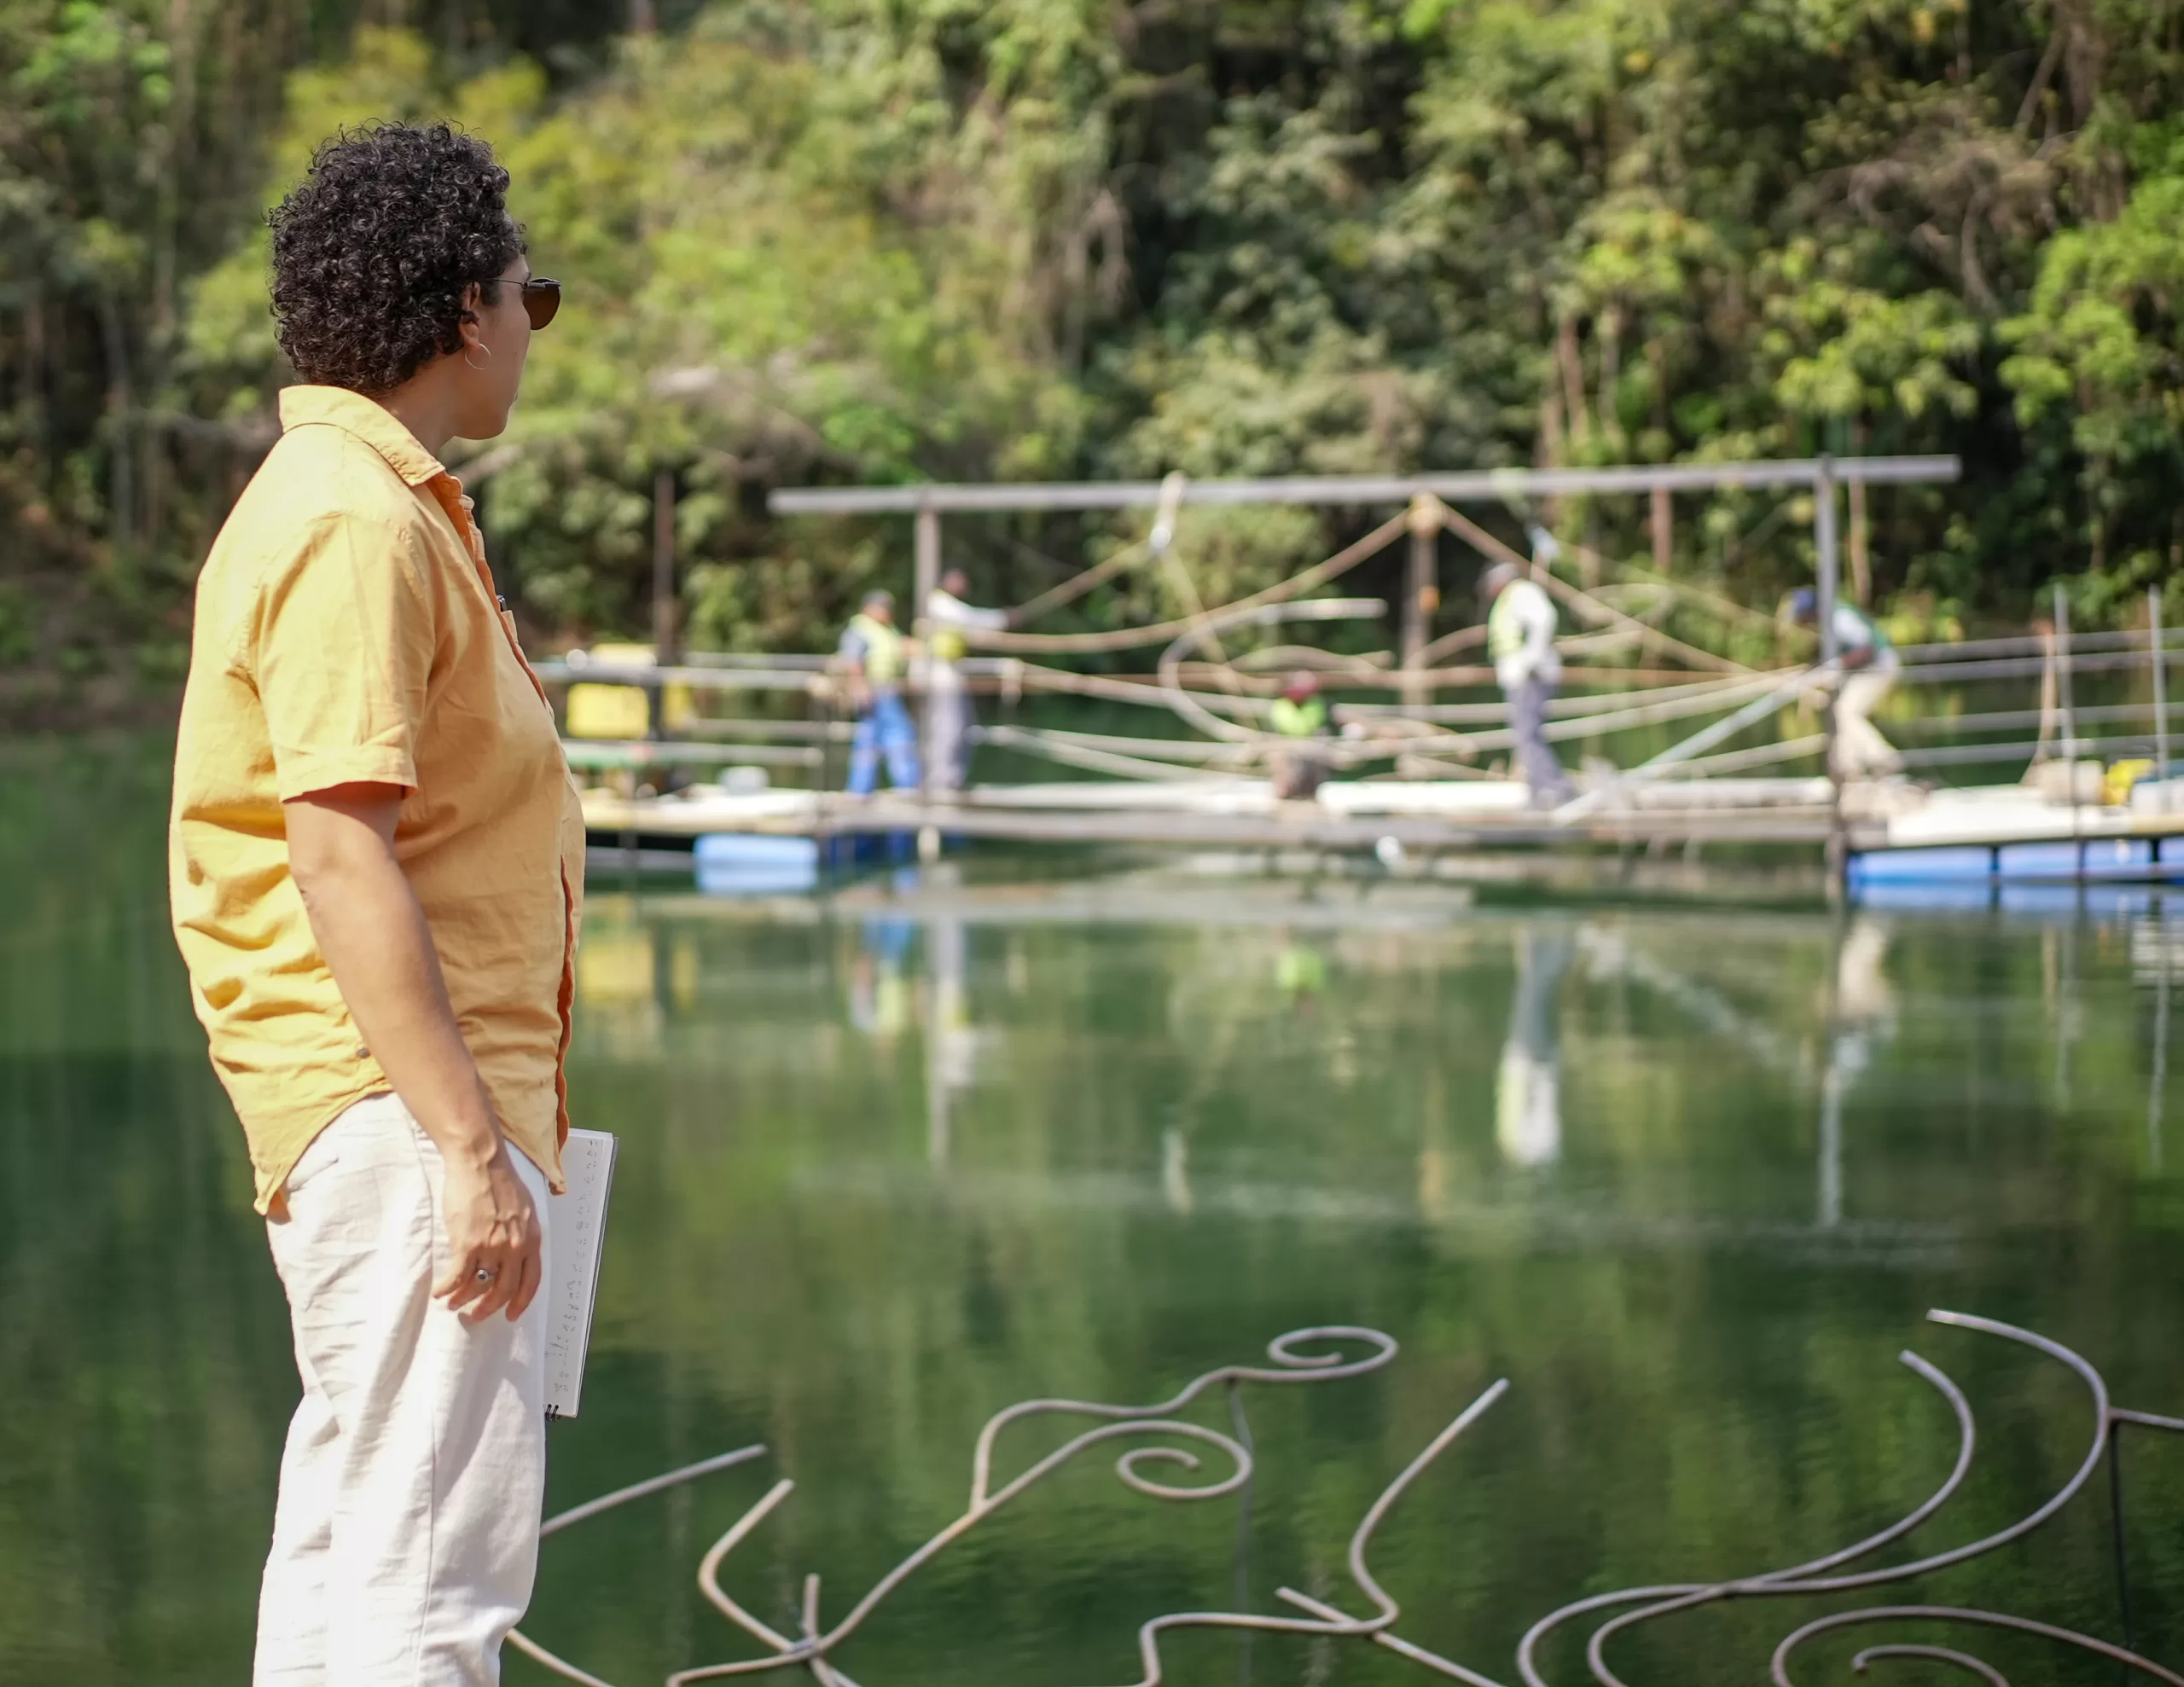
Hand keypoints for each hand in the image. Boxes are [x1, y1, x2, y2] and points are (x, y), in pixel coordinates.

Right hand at [434, 1143, 543, 1322]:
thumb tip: (517, 1252)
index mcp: (532, 1239)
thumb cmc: (500, 1181)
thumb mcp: (525, 1209)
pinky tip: (440, 1292)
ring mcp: (492, 1247)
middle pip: (504, 1290)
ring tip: (453, 1304)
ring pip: (478, 1286)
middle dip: (488, 1308)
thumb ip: (523, 1232)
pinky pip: (457, 1277)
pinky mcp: (467, 1244)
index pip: (531, 1281)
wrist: (480, 1162)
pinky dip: (447, 1289)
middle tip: (476, 1315)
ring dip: (463, 1300)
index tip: (511, 1315)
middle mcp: (515, 1247)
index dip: (521, 1302)